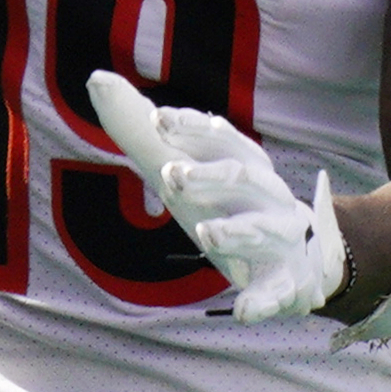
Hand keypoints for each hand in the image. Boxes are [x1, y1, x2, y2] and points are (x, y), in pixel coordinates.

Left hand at [84, 70, 345, 321]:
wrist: (295, 257)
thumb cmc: (226, 204)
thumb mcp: (183, 168)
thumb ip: (139, 130)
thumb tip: (95, 79)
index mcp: (242, 163)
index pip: (220, 136)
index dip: (190, 127)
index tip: (158, 119)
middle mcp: (266, 193)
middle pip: (242, 175)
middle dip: (208, 175)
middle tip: (170, 175)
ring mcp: (280, 236)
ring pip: (263, 228)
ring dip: (235, 230)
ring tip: (206, 233)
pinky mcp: (285, 281)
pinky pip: (276, 291)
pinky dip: (263, 300)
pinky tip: (245, 312)